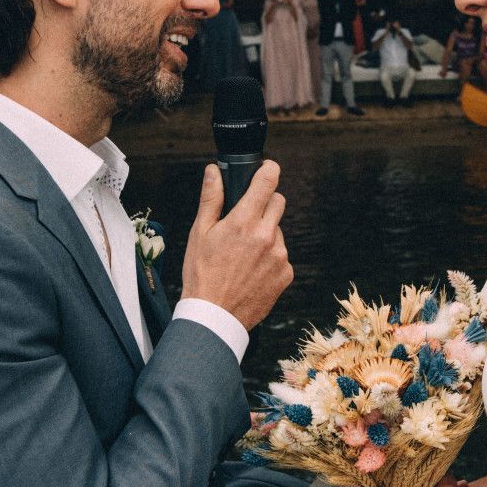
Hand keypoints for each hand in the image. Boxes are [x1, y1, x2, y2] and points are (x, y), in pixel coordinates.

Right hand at [181, 161, 291, 331]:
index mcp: (244, 222)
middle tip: (245, 219)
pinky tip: (251, 270)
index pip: (267, 181)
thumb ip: (211, 198)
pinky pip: (281, 255)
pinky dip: (270, 258)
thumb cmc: (202, 275)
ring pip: (277, 231)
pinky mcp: (286, 274)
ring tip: (242, 255)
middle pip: (277, 202)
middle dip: (264, 203)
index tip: (266, 169)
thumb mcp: (200, 233)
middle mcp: (266, 236)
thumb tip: (214, 171)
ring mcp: (279, 256)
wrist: (214, 317)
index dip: (268, 170)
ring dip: (265, 235)